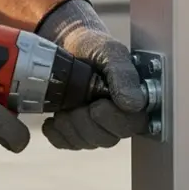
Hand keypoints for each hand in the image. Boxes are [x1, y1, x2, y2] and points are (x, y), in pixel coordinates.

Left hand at [36, 0, 149, 149]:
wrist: (67, 44)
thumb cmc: (93, 46)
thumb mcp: (110, 51)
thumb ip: (123, 74)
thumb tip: (134, 104)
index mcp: (135, 98)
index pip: (133, 124)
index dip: (113, 120)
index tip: (97, 105)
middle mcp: (120, 116)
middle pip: (108, 139)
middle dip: (85, 123)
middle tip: (74, 104)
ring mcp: (98, 126)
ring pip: (88, 143)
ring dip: (69, 127)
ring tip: (63, 108)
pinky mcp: (77, 131)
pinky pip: (68, 144)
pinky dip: (56, 134)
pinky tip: (53, 119)